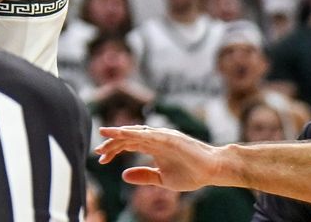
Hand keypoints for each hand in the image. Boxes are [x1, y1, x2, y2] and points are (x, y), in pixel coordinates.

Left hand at [96, 126, 221, 191]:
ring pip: (136, 132)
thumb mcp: (163, 179)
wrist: (213, 171)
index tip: (100, 159)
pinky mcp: (171, 138)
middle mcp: (154, 138)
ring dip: (120, 132)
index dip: (113, 150)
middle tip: (97, 151)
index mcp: (151, 147)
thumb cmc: (191, 173)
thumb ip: (144, 176)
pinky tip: (125, 133)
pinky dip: (137, 133)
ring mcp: (162, 136)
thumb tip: (124, 176)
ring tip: (104, 133)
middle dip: (111, 143)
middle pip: (128, 138)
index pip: (127, 145)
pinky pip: (151, 134)